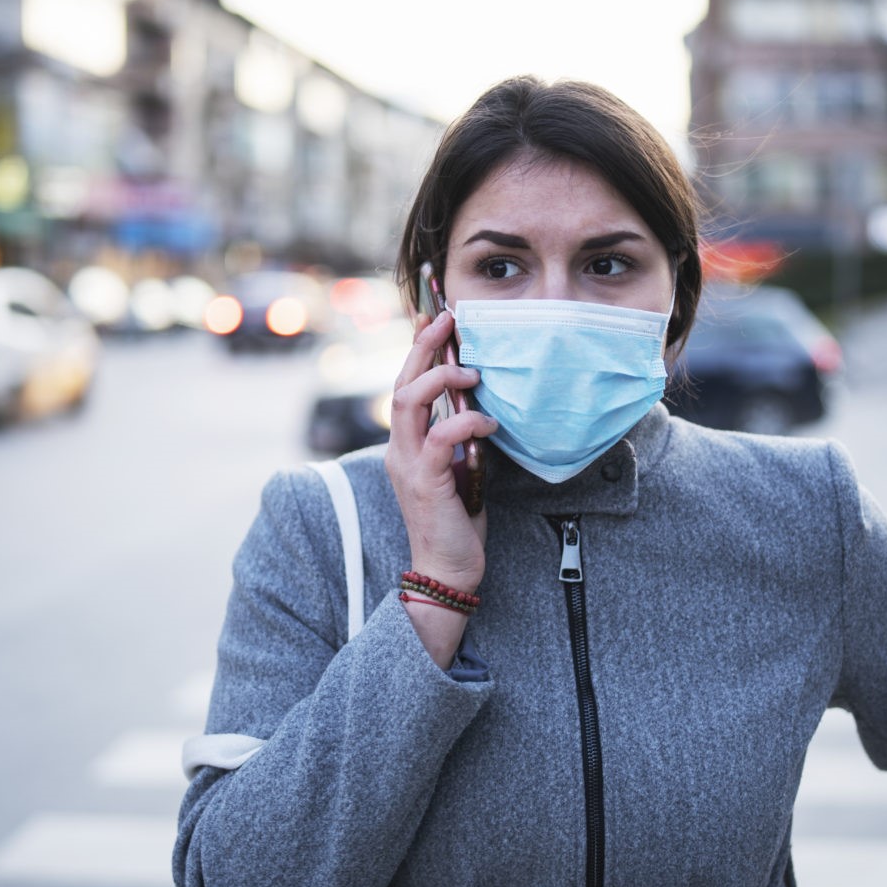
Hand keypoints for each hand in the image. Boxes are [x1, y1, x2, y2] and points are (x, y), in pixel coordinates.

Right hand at [385, 311, 498, 665]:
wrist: (447, 572)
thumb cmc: (458, 521)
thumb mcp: (460, 469)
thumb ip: (461, 437)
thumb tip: (482, 403)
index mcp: (405, 443)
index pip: (404, 384)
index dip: (415, 347)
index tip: (433, 314)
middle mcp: (399, 449)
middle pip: (400, 382)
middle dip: (423, 346)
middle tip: (448, 319)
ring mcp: (408, 465)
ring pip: (408, 402)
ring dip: (439, 378)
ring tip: (470, 373)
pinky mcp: (426, 482)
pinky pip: (439, 438)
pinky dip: (464, 422)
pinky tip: (487, 421)